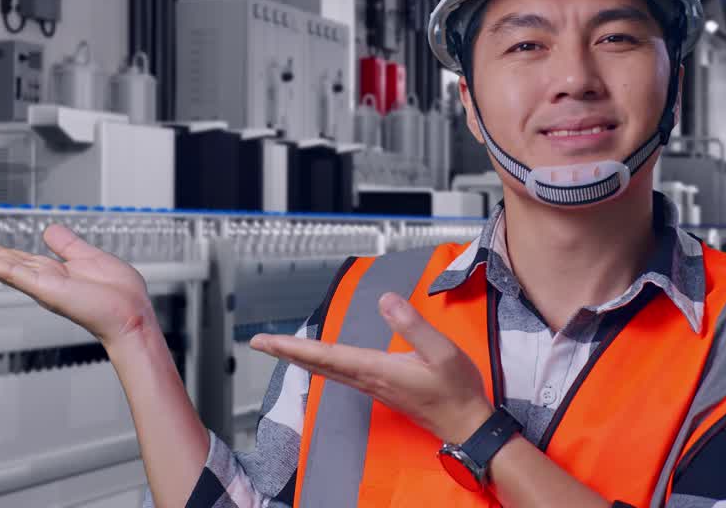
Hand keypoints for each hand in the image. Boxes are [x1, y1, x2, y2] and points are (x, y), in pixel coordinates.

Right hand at [0, 224, 155, 350]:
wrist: (130, 313)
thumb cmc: (119, 294)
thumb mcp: (89, 257)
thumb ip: (67, 244)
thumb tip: (50, 229)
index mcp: (51, 271)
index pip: (13, 257)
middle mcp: (39, 278)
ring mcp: (36, 283)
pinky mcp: (39, 286)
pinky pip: (6, 269)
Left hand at [249, 292, 493, 444]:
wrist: (467, 425)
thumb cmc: (457, 390)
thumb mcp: (441, 352)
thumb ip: (413, 325)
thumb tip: (386, 300)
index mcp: (377, 369)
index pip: (326, 356)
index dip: (293, 347)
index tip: (266, 341)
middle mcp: (368, 380)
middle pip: (318, 365)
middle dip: (287, 353)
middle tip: (258, 342)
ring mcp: (374, 387)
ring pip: (328, 371)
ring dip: (302, 358)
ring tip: (282, 347)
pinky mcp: (382, 389)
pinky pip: (342, 375)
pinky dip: (323, 364)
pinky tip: (321, 360)